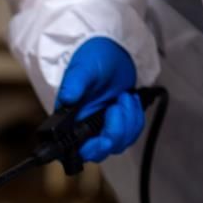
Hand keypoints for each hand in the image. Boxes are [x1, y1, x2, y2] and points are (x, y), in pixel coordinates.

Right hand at [57, 37, 144, 162]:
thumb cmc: (93, 57)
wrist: (113, 51)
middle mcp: (84, 127)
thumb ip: (74, 83)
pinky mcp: (118, 123)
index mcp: (71, 119)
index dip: (91, 149)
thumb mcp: (83, 68)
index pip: (76, 149)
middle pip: (101, 151)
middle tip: (116, 107)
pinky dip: (136, 118)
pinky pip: (131, 134)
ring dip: (128, 121)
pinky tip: (130, 100)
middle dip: (115, 133)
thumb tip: (67, 98)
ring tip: (124, 97)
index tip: (103, 139)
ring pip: (119, 143)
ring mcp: (102, 127)